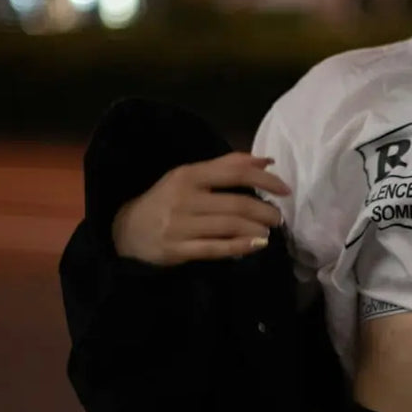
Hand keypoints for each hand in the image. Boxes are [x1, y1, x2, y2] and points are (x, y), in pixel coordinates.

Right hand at [110, 152, 290, 265]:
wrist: (126, 231)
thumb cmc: (167, 201)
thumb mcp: (189, 177)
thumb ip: (226, 166)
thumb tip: (265, 160)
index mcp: (188, 175)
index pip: (234, 173)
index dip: (265, 181)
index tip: (285, 190)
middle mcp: (184, 198)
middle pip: (236, 205)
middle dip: (265, 212)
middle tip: (278, 218)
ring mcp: (180, 226)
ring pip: (229, 227)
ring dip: (256, 230)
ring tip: (268, 231)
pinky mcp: (177, 250)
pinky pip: (215, 249)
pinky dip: (240, 247)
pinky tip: (256, 246)